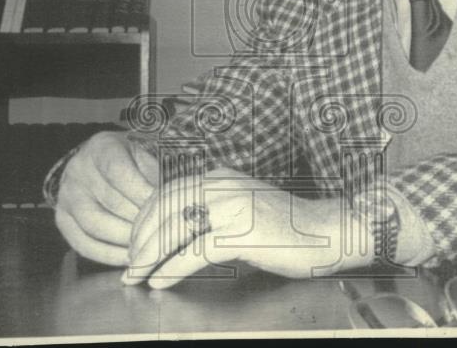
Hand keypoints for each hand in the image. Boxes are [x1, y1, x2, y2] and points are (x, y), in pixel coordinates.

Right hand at [54, 131, 157, 264]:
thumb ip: (155, 174)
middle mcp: (78, 170)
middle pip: (110, 202)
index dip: (142, 192)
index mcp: (100, 148)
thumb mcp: (144, 155)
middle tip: (161, 233)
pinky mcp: (62, 220)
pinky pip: (83, 244)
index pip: (119, 172)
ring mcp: (66, 196)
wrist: (99, 164)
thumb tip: (167, 202)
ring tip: (148, 248)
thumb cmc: (131, 160)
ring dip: (125, 240)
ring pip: (95, 226)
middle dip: (139, 220)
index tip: (163, 207)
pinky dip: (108, 255)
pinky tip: (129, 258)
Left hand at [123, 168, 372, 288]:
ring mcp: (233, 207)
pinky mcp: (243, 234)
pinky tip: (160, 281)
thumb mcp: (243, 204)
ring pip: (175, 229)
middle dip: (140, 239)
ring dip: (149, 256)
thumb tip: (174, 230)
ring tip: (137, 275)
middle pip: (165, 208)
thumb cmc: (287, 224)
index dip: (144, 219)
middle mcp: (222, 185)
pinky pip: (196, 252)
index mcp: (219, 176)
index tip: (132, 243)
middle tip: (129, 264)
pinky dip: (172, 268)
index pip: (167, 192)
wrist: (327, 230)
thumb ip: (212, 208)